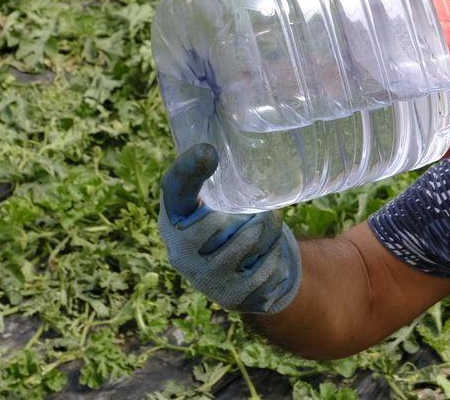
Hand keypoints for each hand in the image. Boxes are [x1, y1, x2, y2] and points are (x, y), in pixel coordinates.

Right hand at [158, 143, 301, 313]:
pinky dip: (276, 259)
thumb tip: (210, 151)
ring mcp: (205, 279)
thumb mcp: (207, 202)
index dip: (188, 170)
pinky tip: (268, 259)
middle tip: (265, 213)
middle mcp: (181, 253)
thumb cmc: (220, 228)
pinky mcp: (232, 299)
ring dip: (271, 232)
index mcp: (173, 221)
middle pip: (227, 218)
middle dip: (257, 213)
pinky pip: (268, 268)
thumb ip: (203, 174)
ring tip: (269, 232)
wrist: (237, 281)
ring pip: (252, 240)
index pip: (174, 190)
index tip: (209, 152)